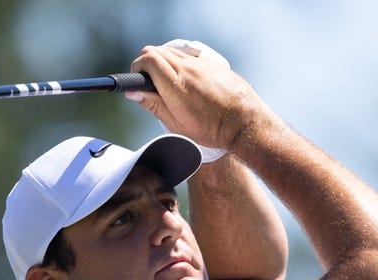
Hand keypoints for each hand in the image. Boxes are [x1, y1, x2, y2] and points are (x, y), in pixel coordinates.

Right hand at [127, 41, 263, 154]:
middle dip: (146, 63)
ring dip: (162, 61)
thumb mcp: (177, 124)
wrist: (244, 123)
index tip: (136, 78)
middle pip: (156, 51)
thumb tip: (133, 92)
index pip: (147, 59)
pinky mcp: (212, 63)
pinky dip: (179, 62)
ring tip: (165, 82)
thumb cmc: (211, 129)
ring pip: (172, 51)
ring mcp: (201, 63)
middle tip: (147, 81)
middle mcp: (188, 68)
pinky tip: (184, 80)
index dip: (137, 67)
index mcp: (176, 85)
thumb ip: (153, 105)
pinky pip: (188, 55)